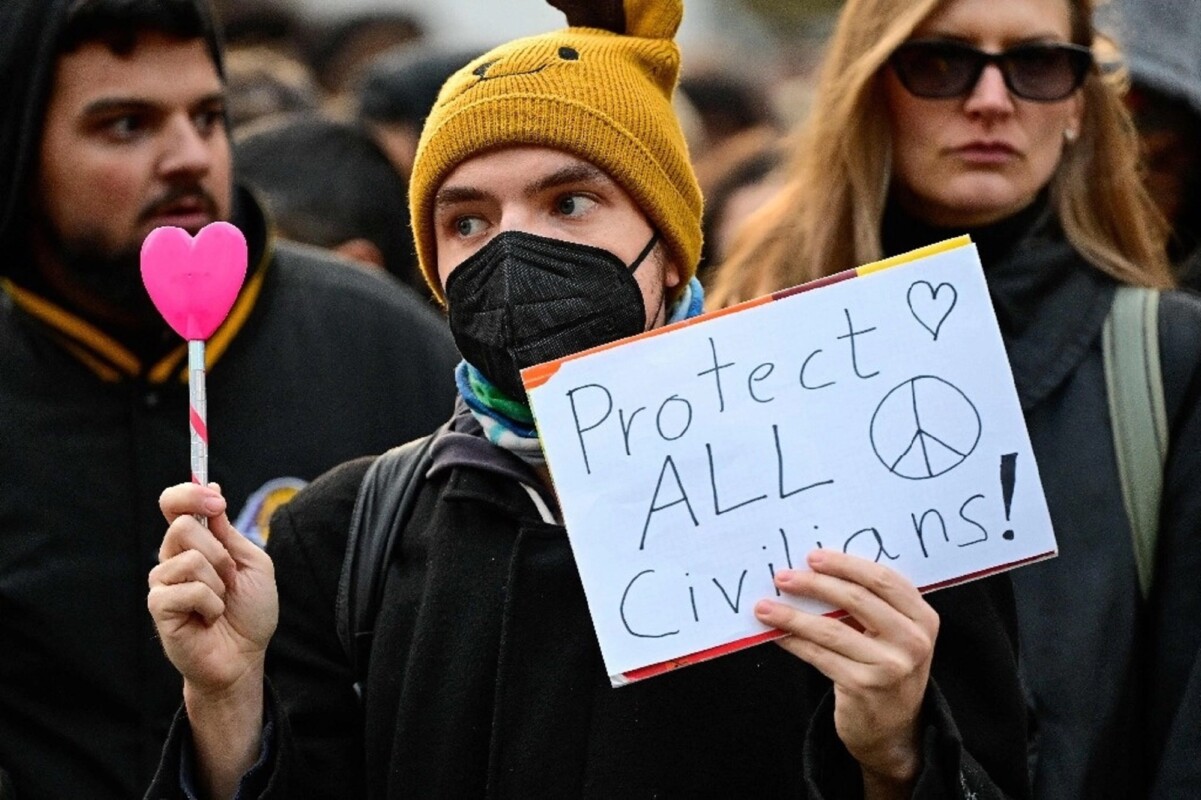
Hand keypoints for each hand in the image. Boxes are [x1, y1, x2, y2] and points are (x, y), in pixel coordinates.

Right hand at [148, 483, 278, 694]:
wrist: (245, 656)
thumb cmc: (250, 612)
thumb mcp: (252, 563)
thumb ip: (229, 532)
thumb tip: (210, 489)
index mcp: (195, 543)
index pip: (174, 504)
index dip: (189, 494)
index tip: (215, 500)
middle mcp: (173, 558)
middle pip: (181, 526)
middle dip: (218, 552)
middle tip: (228, 578)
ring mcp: (163, 582)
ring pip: (189, 558)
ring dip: (218, 582)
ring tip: (219, 603)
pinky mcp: (159, 607)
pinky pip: (188, 589)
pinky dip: (211, 604)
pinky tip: (208, 618)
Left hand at [754, 550, 937, 795]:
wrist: (894, 729)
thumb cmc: (887, 667)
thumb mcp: (895, 634)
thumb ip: (871, 603)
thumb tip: (815, 570)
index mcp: (923, 618)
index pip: (883, 579)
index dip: (845, 564)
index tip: (812, 556)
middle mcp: (913, 641)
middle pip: (856, 599)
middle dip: (814, 584)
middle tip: (783, 577)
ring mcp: (890, 666)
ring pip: (831, 629)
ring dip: (792, 614)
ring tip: (765, 606)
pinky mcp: (863, 687)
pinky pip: (819, 656)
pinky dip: (794, 641)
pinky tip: (776, 632)